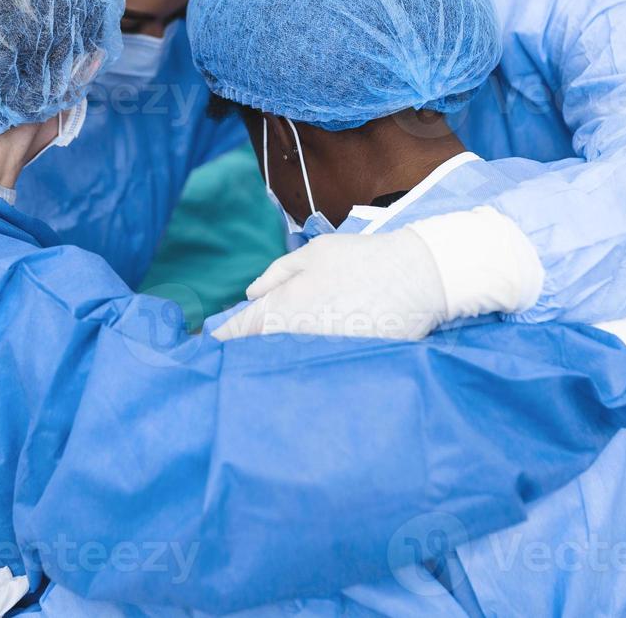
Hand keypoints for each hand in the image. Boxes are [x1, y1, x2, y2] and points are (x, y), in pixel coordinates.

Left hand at [212, 208, 543, 342]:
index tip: (208, 348)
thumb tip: (251, 294)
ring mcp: (320, 357)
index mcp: (281, 308)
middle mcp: (295, 339)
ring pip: (287, 365)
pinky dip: (308, 368)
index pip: (239, 332)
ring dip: (278, 362)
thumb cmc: (361, 261)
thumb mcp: (314, 254)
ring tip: (276, 357)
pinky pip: (316, 371)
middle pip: (259, 354)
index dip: (221, 340)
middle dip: (248, 352)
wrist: (416, 279)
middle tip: (241, 352)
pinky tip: (310, 362)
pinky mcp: (344, 368)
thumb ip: (277, 274)